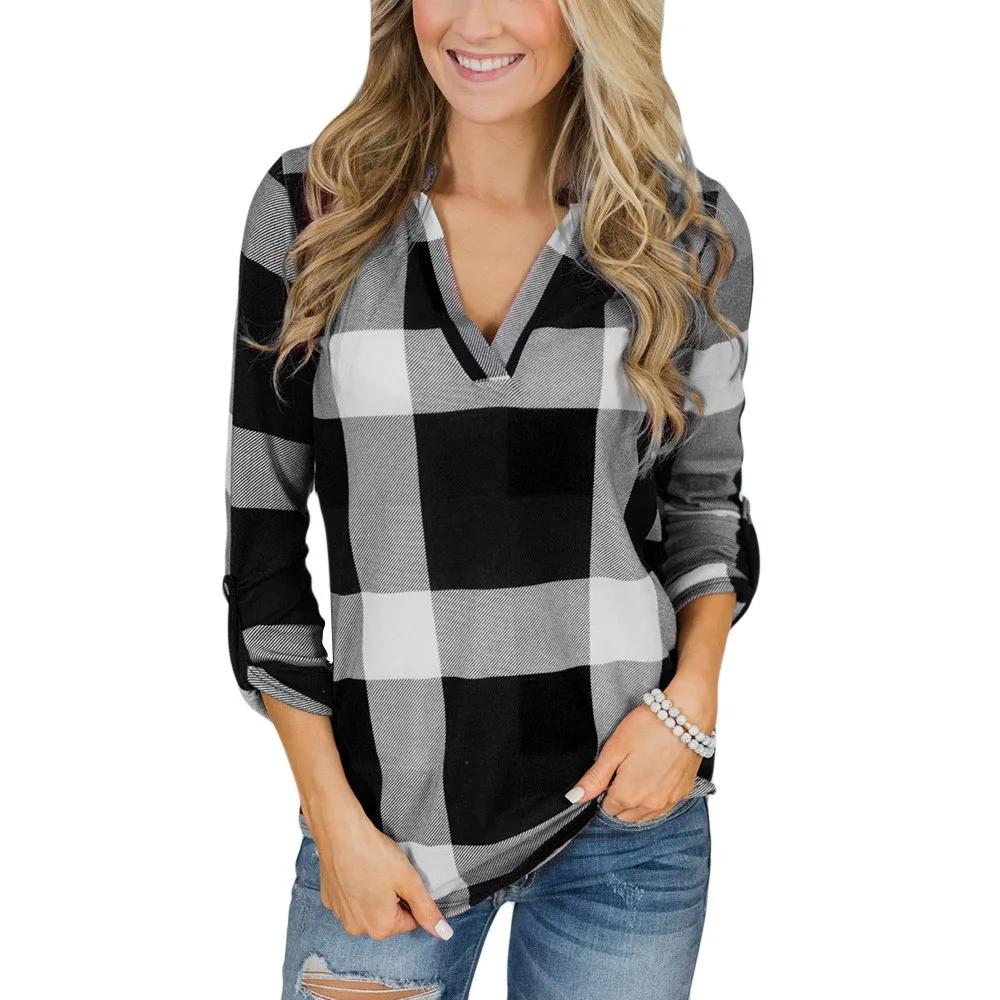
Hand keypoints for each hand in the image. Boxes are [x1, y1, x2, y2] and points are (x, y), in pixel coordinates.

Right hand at [303, 799, 453, 940]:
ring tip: (371, 870)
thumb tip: (444, 934)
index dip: (410, 897)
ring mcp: (340, 915)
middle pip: (387, 918)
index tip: (402, 878)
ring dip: (372, 896)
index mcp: (380, 928)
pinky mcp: (328, 900)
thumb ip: (427, 909)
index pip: (409, 921)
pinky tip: (355, 869)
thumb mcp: (409, 881)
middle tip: (387, 873)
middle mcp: (357, 929)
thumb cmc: (376, 855)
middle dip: (391, 899)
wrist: (340, 833)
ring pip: (367, 910)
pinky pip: (350, 901)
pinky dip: (355, 889)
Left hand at [566, 676, 716, 822]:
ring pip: (643, 815)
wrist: (687, 716)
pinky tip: (654, 776)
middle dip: (619, 799)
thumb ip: (595, 777)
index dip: (604, 790)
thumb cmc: (649, 727)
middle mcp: (649, 806)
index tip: (610, 772)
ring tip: (639, 771)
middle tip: (623, 770)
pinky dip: (653, 800)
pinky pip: (662, 809)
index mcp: (628, 796)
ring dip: (636, 802)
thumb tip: (574, 798)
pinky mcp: (682, 794)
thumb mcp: (614, 748)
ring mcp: (668, 802)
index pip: (606, 809)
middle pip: (624, 815)